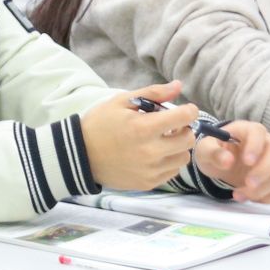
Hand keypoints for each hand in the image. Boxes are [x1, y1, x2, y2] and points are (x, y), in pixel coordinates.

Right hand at [82, 82, 199, 191]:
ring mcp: (150, 170)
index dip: (189, 111)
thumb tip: (179, 86)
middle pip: (188, 140)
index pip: (183, 118)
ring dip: (178, 147)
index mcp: (143, 128)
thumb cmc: (100, 124)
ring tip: (162, 141)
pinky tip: (155, 154)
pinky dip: (168, 161)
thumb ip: (152, 93)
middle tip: (171, 125)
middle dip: (184, 129)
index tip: (185, 109)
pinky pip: (172, 171)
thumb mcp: (121, 101)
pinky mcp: (148, 183)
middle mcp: (150, 152)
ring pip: (183, 157)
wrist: (80, 155)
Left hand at [192, 121, 269, 203]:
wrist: (221, 164)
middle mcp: (267, 142)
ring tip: (237, 195)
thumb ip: (213, 152)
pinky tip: (251, 198)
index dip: (255, 146)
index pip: (258, 132)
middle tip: (248, 184)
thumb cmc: (215, 152)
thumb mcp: (205, 150)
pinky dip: (269, 198)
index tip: (247, 161)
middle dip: (263, 171)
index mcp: (248, 130)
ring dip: (260, 190)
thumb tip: (227, 160)